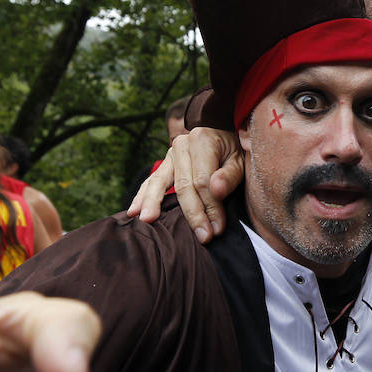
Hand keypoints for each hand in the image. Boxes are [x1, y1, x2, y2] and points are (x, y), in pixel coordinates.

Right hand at [126, 126, 242, 242]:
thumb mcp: (239, 161)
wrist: (219, 135)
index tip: (217, 228)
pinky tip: (133, 211)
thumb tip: (215, 190)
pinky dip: (141, 197)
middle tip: (202, 236)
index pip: (203, 180)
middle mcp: (182, 146)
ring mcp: (169, 155)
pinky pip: (150, 182)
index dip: (210, 206)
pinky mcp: (163, 165)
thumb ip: (229, 176)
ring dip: (154, 204)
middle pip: (183, 185)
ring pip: (159, 182)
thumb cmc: (231, 152)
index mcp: (202, 141)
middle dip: (193, 213)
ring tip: (148, 221)